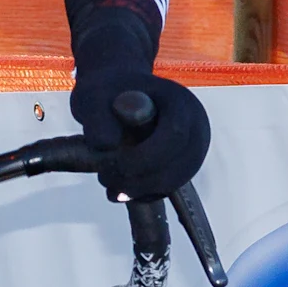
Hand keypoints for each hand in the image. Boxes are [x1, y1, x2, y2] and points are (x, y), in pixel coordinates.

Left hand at [70, 72, 211, 202]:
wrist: (116, 93)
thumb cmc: (106, 92)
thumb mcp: (93, 97)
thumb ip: (97, 117)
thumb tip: (107, 144)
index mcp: (179, 102)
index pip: (175, 136)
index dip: (146, 157)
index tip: (113, 165)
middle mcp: (195, 125)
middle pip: (182, 163)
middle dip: (142, 179)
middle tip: (104, 178)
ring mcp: (193, 146)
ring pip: (176, 180)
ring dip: (141, 189)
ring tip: (107, 181)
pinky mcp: (181, 164)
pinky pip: (168, 187)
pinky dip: (143, 194)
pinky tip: (117, 188)